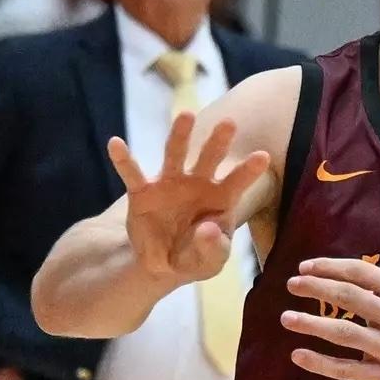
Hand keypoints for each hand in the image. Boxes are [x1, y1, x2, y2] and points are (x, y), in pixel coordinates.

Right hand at [109, 111, 269, 284]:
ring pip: (175, 154)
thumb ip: (213, 248)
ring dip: (180, 135)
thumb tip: (208, 229)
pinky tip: (116, 144)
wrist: (163, 263)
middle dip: (218, 141)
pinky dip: (124, 159)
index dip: (249, 170)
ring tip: (187, 115)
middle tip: (229, 123)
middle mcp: (197, 183)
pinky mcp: (143, 192)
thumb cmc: (196, 257)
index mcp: (220, 198)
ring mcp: (169, 183)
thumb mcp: (210, 262)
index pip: (237, 181)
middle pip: (209, 158)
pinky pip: (132, 173)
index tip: (264, 157)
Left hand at [280, 257, 379, 379]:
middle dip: (318, 288)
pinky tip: (298, 355)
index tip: (304, 267)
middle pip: (351, 298)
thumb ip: (374, 286)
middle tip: (292, 284)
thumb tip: (325, 272)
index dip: (330, 267)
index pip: (361, 273)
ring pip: (346, 334)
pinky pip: (347, 369)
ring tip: (287, 318)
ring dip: (313, 324)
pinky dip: (320, 363)